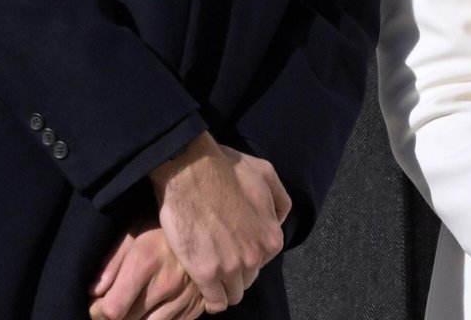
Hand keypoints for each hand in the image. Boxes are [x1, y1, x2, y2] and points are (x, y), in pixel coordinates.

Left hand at [89, 225, 204, 319]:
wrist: (205, 223)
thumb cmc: (163, 226)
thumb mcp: (134, 232)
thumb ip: (112, 262)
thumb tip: (95, 292)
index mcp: (145, 262)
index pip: (112, 310)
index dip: (98, 311)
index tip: (98, 303)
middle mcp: (165, 284)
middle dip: (116, 315)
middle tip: (116, 301)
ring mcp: (183, 298)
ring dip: (137, 319)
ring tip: (136, 303)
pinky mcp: (196, 307)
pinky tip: (155, 306)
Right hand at [148, 132, 289, 312]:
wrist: (191, 169)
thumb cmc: (227, 168)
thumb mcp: (266, 174)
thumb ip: (279, 201)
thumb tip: (277, 221)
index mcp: (271, 237)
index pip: (263, 261)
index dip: (247, 253)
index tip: (234, 245)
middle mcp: (255, 257)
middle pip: (248, 278)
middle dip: (236, 269)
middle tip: (220, 254)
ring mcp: (231, 267)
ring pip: (233, 294)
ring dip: (224, 284)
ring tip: (211, 269)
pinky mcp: (206, 274)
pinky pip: (215, 302)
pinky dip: (211, 298)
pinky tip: (204, 285)